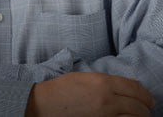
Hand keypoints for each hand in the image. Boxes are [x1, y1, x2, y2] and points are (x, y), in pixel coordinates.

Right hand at [25, 72, 155, 116]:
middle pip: (138, 106)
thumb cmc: (60, 90)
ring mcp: (105, 115)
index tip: (148, 100)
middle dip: (145, 108)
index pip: (136, 89)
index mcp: (103, 83)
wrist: (43, 104)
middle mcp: (108, 99)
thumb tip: (127, 87)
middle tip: (146, 110)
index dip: (146, 95)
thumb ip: (106, 82)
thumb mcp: (84, 78)